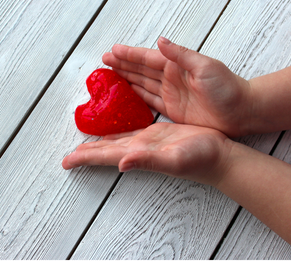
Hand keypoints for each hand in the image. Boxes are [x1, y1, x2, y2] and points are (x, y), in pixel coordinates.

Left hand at [62, 122, 232, 185]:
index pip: (106, 157)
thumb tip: (121, 164)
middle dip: (88, 152)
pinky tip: (114, 131)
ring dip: (100, 143)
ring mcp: (148, 142)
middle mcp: (139, 149)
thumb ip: (148, 161)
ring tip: (86, 143)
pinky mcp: (157, 134)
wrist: (218, 155)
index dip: (86, 159)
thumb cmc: (201, 158)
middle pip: (107, 151)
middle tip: (70, 155)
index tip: (66, 162)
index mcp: (139, 154)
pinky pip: (132, 131)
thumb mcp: (175, 159)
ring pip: (117, 142)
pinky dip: (118, 132)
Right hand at [102, 37, 252, 136]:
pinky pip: (149, 100)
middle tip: (105, 61)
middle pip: (141, 70)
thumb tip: (160, 41)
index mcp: (177, 66)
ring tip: (110, 75)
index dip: (129, 55)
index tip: (112, 51)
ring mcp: (170, 94)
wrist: (239, 112)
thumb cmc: (227, 88)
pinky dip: (137, 96)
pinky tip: (127, 93)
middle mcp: (170, 78)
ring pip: (142, 84)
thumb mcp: (205, 67)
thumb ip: (181, 55)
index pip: (147, 58)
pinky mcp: (171, 109)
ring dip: (126, 79)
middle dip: (123, 64)